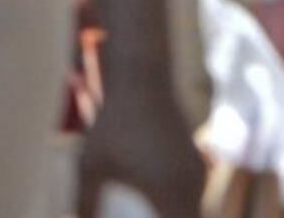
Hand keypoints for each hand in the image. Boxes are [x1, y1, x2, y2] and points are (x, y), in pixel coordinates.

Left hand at [72, 70, 203, 217]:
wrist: (142, 78)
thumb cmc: (113, 124)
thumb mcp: (92, 165)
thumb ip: (86, 202)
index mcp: (171, 195)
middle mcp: (191, 187)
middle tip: (145, 217)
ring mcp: (196, 173)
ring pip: (191, 211)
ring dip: (173, 217)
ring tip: (148, 212)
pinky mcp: (194, 160)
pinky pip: (190, 194)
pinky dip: (176, 205)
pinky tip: (156, 203)